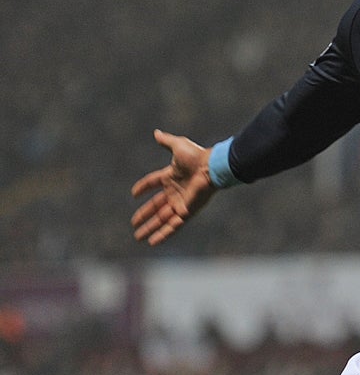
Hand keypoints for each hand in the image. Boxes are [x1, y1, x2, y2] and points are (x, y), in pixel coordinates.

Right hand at [131, 129, 215, 245]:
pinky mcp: (186, 212)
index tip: (134, 194)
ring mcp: (181, 203)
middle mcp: (176, 192)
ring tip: (138, 237)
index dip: (143, 187)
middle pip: (156, 206)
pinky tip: (152, 241)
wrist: (211, 167)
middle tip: (133, 224)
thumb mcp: (178, 146)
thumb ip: (166, 141)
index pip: (154, 183)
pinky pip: (173, 226)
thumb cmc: (196, 156)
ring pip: (162, 219)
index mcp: (172, 177)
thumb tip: (156, 132)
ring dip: (150, 228)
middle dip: (144, 215)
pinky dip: (163, 234)